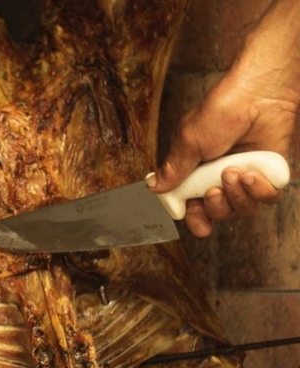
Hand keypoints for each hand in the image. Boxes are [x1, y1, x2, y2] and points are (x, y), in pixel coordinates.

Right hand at [150, 0, 299, 237]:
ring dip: (236, 196)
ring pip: (241, 210)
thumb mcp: (189, 141)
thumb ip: (173, 169)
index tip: (194, 219)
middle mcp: (220, 177)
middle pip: (217, 213)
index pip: (193, 205)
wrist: (260, 94)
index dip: (194, 218)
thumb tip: (154, 188)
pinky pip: (266, 199)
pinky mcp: (269, 173)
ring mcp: (246, 176)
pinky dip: (258, 191)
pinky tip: (252, 173)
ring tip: (234, 172)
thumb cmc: (222, 109)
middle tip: (213, 191)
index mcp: (196, 171)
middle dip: (215, 208)